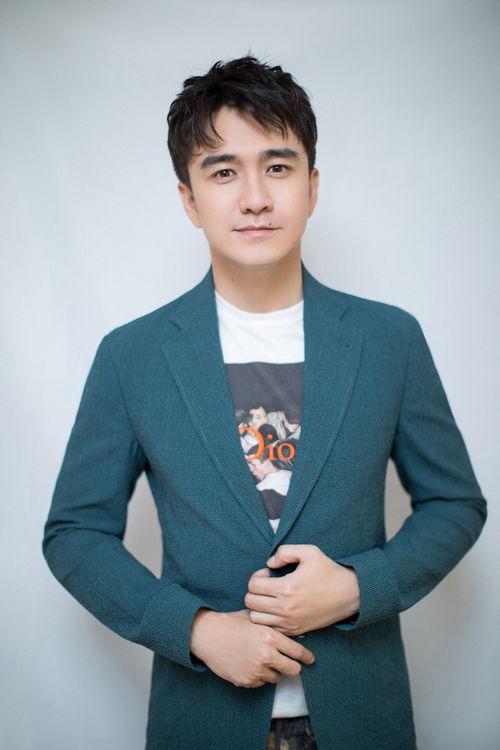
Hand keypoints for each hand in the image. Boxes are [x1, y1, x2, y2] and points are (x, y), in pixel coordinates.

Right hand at [189, 599, 315, 688]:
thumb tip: (297, 628)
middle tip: (291, 664)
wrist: (208, 635)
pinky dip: (259, 676)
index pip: (298, 652)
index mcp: (270, 637)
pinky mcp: (247, 681)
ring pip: (276, 677)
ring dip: (273, 671)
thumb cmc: (232, 623)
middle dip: (293, 667)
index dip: (306, 656)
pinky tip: (250, 664)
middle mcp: (266, 655)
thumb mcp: (255, 618)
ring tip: (262, 660)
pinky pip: (261, 682)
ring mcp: (256, 670)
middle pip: (293, 670)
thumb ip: (275, 624)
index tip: (310, 659)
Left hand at [244, 544, 359, 635]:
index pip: (253, 585)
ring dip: (259, 606)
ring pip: (256, 618)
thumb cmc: (329, 571)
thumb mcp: (309, 552)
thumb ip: (285, 552)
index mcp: (286, 587)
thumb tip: (269, 564)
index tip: (268, 574)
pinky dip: (268, 619)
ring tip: (271, 598)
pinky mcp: (295, 630)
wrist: (350, 595)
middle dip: (255, 591)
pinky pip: (269, 628)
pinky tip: (278, 609)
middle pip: (250, 602)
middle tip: (268, 585)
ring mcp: (289, 622)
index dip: (257, 576)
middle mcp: (285, 608)